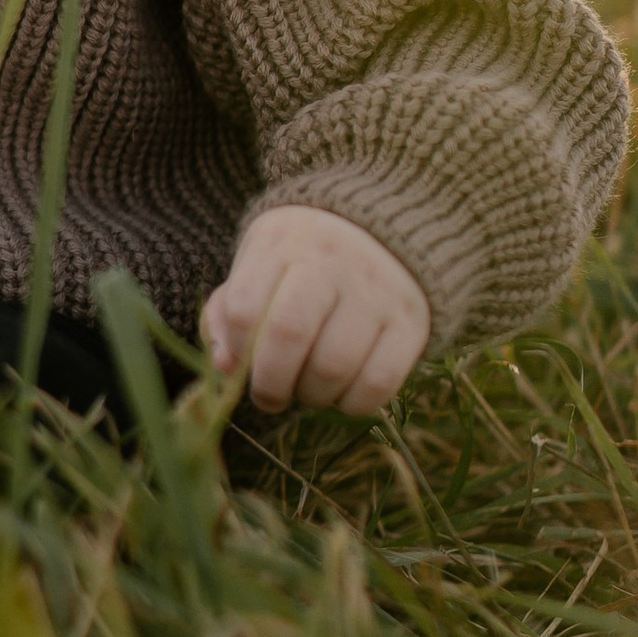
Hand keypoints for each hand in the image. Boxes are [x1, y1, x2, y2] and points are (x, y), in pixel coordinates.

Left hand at [201, 205, 429, 415]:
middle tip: (270, 395)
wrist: (385, 232)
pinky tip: (343, 391)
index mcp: (283, 241)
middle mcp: (332, 260)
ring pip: (333, 366)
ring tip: (308, 388)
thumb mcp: (259, 266)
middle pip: (289, 334)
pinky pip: (377, 384)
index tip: (240, 364)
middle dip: (270, 383)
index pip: (243, 307)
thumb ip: (227, 315)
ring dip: (311, 396)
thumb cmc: (302, 261)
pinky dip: (352, 404)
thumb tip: (225, 368)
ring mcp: (377, 291)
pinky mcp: (412, 322)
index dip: (235, 351)